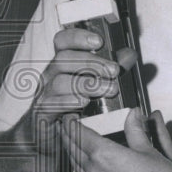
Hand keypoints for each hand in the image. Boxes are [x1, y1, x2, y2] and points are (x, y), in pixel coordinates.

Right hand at [29, 28, 122, 153]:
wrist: (51, 133)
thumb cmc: (73, 104)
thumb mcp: (94, 82)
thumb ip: (111, 67)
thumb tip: (129, 55)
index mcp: (63, 63)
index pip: (62, 41)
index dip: (77, 37)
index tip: (98, 41)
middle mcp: (51, 74)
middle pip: (63, 59)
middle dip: (92, 62)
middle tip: (114, 71)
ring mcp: (44, 92)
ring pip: (59, 81)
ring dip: (87, 84)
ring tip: (109, 90)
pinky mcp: (42, 112)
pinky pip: (51, 103)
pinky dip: (69, 101)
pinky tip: (84, 102)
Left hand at [61, 109, 171, 171]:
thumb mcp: (149, 150)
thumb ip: (135, 130)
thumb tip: (133, 115)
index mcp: (105, 156)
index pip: (80, 135)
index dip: (72, 125)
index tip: (69, 119)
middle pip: (73, 151)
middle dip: (68, 138)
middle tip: (66, 129)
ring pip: (78, 169)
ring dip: (73, 155)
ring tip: (73, 146)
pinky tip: (89, 170)